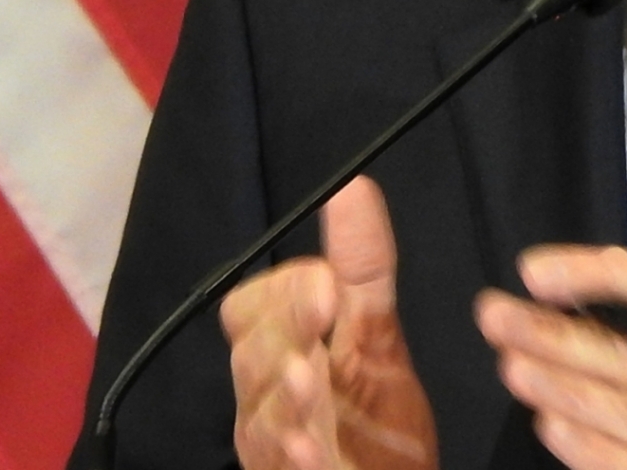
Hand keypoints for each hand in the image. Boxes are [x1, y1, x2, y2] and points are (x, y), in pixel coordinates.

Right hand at [219, 177, 437, 469]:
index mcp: (282, 348)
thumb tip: (353, 185)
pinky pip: (273, 469)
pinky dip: (291, 456)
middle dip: (284, 336)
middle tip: (321, 325)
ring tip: (312, 385)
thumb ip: (364, 267)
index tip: (330, 289)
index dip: (286, 294)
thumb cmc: (375, 417)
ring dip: (283, 396)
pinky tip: (310, 450)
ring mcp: (270, 443)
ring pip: (257, 413)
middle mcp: (265, 393)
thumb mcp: (376, 335)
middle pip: (250, 353)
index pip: (254, 306)